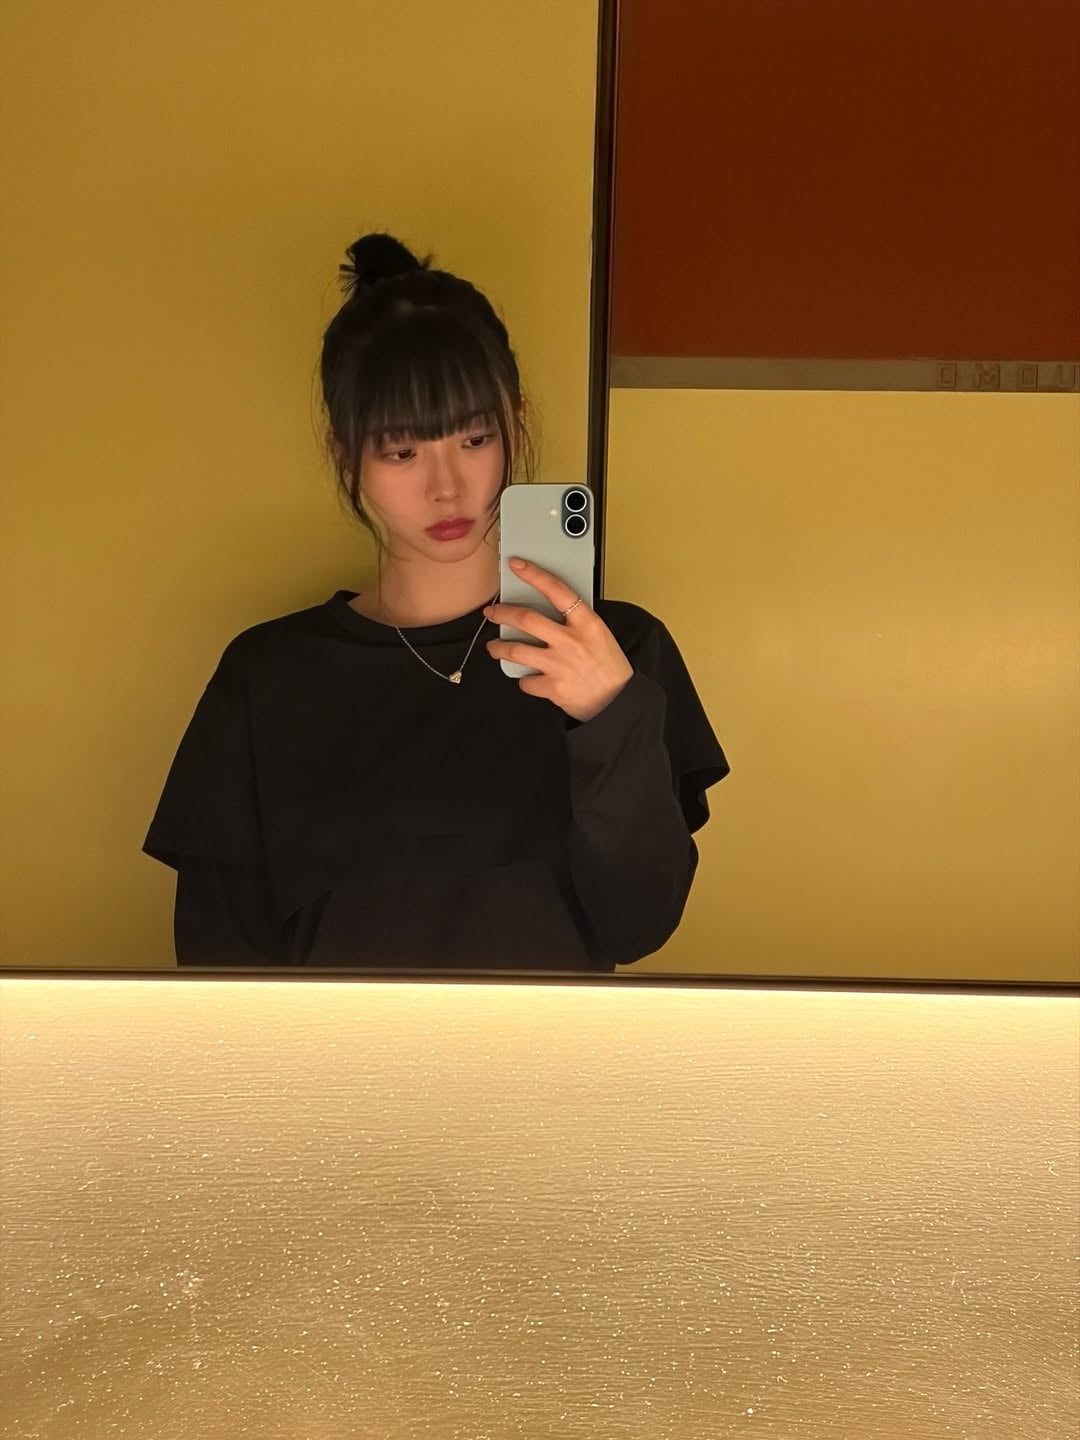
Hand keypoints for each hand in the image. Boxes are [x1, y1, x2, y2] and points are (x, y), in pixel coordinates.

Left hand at [484, 557, 633, 722]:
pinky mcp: (553, 688)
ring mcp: (560, 665)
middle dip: (503, 613)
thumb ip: (575, 623)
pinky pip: (526, 681)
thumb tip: (547, 613)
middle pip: (527, 619)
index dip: (534, 575)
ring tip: (494, 648)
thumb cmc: (610, 668)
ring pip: (516, 651)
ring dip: (498, 648)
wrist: (618, 702)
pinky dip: (525, 680)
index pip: (557, 591)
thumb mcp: (599, 635)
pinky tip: (529, 678)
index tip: (517, 566)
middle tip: (493, 613)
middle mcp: (571, 642)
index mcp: (586, 624)